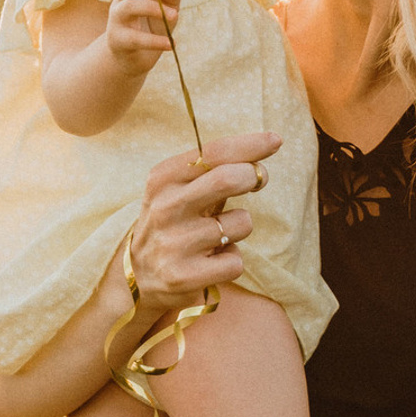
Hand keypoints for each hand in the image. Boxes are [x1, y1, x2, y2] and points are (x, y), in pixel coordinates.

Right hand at [106, 0, 183, 77]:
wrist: (133, 59)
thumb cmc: (151, 27)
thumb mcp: (167, 7)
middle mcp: (120, 2)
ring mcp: (117, 21)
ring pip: (129, 6)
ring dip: (154, 8)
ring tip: (175, 16)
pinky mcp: (119, 41)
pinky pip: (135, 38)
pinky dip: (155, 41)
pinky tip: (171, 44)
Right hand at [124, 132, 282, 313]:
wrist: (139, 276)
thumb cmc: (175, 221)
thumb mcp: (182, 189)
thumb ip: (216, 169)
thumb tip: (267, 150)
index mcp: (163, 179)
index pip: (212, 153)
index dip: (250, 145)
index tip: (276, 140)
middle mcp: (165, 208)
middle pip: (227, 179)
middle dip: (253, 176)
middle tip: (257, 181)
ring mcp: (173, 243)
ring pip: (241, 223)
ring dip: (240, 227)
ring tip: (218, 235)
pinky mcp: (183, 276)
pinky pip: (235, 261)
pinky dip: (231, 260)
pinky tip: (212, 262)